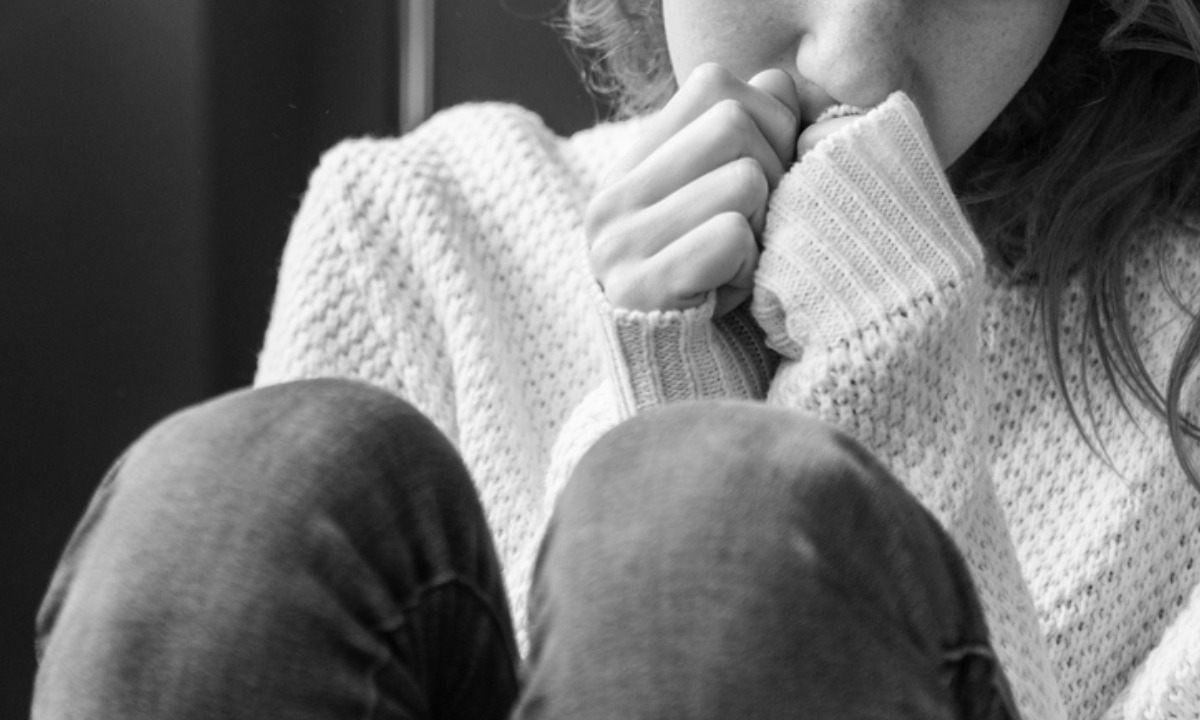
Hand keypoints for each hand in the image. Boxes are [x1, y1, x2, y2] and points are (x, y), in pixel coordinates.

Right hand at [586, 64, 800, 316]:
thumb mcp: (730, 213)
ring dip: (763, 234)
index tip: (764, 187)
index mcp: (630, 171)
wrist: (683, 406)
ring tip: (736, 274)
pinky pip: (730, 237)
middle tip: (756, 237)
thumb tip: (786, 89)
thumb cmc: (724, 306)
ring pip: (743, 179)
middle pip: (733, 122)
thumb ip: (749, 145)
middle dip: (773, 178)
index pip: (713, 84)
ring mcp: (616, 246)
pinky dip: (750, 273)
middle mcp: (611, 200)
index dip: (767, 124)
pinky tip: (726, 301)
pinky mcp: (637, 291)